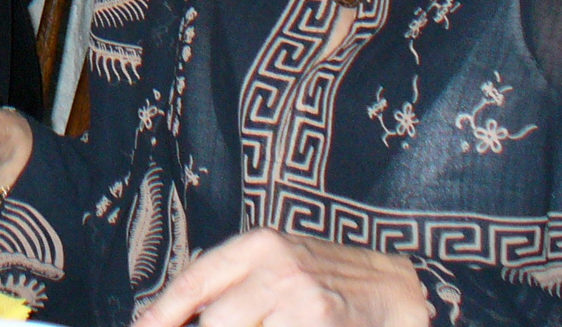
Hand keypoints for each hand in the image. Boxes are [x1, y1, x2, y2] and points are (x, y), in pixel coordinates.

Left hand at [135, 230, 429, 326]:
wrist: (398, 289)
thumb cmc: (328, 279)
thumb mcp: (277, 263)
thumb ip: (233, 284)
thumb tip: (183, 315)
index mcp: (258, 244)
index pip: (195, 279)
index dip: (163, 312)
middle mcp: (276, 266)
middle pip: (215, 320)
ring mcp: (301, 298)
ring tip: (266, 324)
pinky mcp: (322, 322)